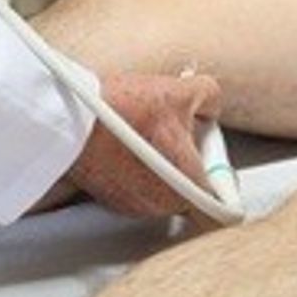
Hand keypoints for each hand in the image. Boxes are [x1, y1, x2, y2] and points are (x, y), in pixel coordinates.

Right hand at [67, 70, 221, 218]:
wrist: (73, 120)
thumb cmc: (123, 111)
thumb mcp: (178, 90)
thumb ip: (209, 96)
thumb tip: (211, 105)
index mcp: (189, 185)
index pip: (222, 195)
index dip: (216, 165)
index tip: (206, 144)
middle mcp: (165, 205)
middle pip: (190, 185)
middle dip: (183, 157)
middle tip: (171, 127)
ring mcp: (136, 205)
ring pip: (162, 184)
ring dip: (158, 161)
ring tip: (144, 129)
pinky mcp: (112, 199)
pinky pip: (136, 184)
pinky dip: (134, 166)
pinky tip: (126, 139)